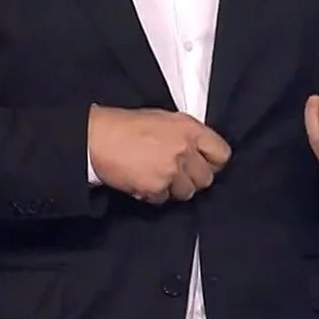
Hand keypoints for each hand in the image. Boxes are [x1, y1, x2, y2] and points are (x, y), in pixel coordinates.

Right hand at [87, 106, 230, 203]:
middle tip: (173, 173)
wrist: (97, 138)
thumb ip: (186, 135)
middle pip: (206, 178)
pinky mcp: (156, 186)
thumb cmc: (125, 126)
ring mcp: (171, 169)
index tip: (202, 165)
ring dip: (172, 188)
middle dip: (191, 178)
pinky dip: (153, 194)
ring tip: (155, 176)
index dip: (212, 162)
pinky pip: (164, 199)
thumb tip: (198, 152)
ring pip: (187, 192)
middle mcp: (184, 149)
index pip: (222, 154)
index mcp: (189, 128)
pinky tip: (141, 180)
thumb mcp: (163, 119)